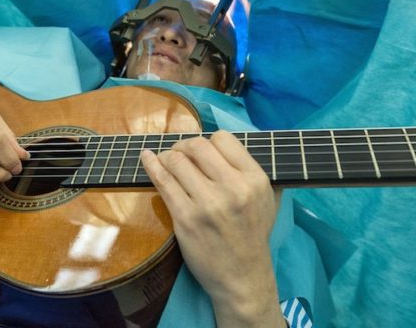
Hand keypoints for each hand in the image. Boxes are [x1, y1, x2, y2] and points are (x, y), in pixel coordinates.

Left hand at [141, 131, 285, 326]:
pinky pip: (163, 181)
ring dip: (167, 157)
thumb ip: (250, 170)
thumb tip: (222, 143)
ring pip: (177, 160)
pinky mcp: (185, 218)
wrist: (242, 277)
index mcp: (254, 180)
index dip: (208, 141)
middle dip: (183, 146)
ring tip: (167, 162)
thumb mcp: (267, 198)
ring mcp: (207, 203)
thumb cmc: (252, 235)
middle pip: (197, 145)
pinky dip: (152, 165)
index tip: (201, 152)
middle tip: (180, 154)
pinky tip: (148, 158)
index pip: (223, 138)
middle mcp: (233, 188)